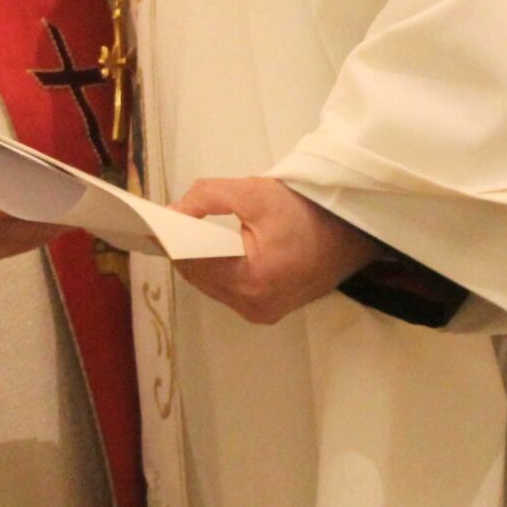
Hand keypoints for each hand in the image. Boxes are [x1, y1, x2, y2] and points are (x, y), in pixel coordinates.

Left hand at [171, 177, 377, 326]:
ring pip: (211, 286)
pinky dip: (217, 269)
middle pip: (199, 277)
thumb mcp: (255, 192)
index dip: (172, 240)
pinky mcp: (267, 311)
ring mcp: (262, 313)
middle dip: (184, 249)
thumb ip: (208, 197)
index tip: (153, 223)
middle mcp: (254, 306)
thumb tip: (174, 210)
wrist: (353, 232)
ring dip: (200, 260)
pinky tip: (212, 249)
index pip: (194, 262)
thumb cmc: (309, 211)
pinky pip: (228, 290)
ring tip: (189, 233)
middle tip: (169, 223)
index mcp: (252, 280)